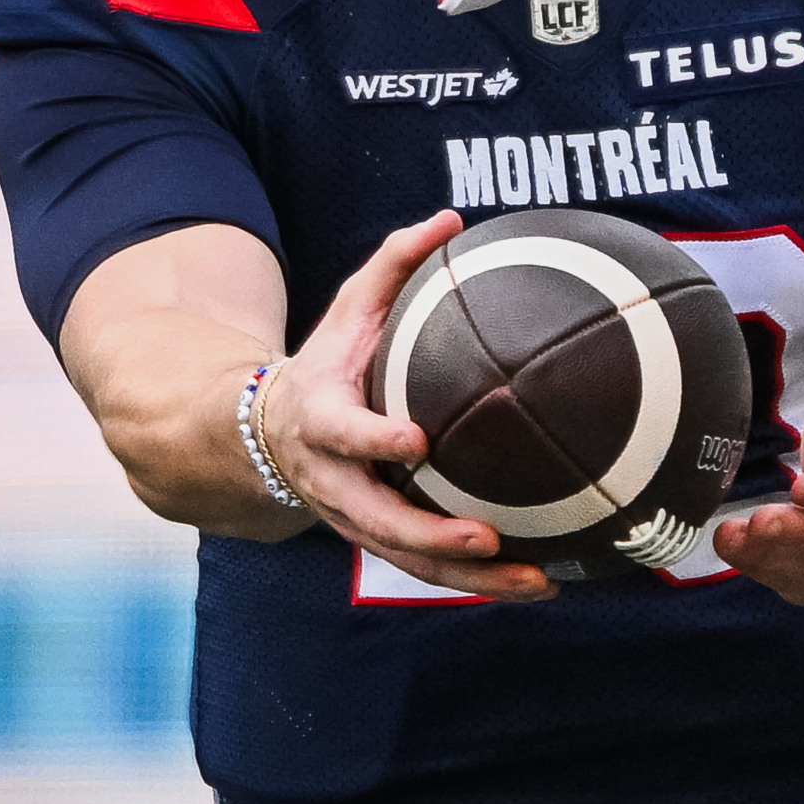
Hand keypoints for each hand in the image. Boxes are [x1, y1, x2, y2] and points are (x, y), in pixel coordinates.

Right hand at [254, 212, 552, 601]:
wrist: (266, 432)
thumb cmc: (327, 361)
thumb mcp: (346, 308)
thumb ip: (392, 264)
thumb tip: (449, 218)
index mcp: (321, 420)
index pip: (344, 434)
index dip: (375, 441)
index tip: (417, 442)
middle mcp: (334, 480)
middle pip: (377, 520)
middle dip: (430, 535)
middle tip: (486, 537)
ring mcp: (354, 518)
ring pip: (407, 558)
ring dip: (469, 578)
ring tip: (534, 582)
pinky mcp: (378, 539)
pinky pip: (426, 568)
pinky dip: (477, 582)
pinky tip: (537, 585)